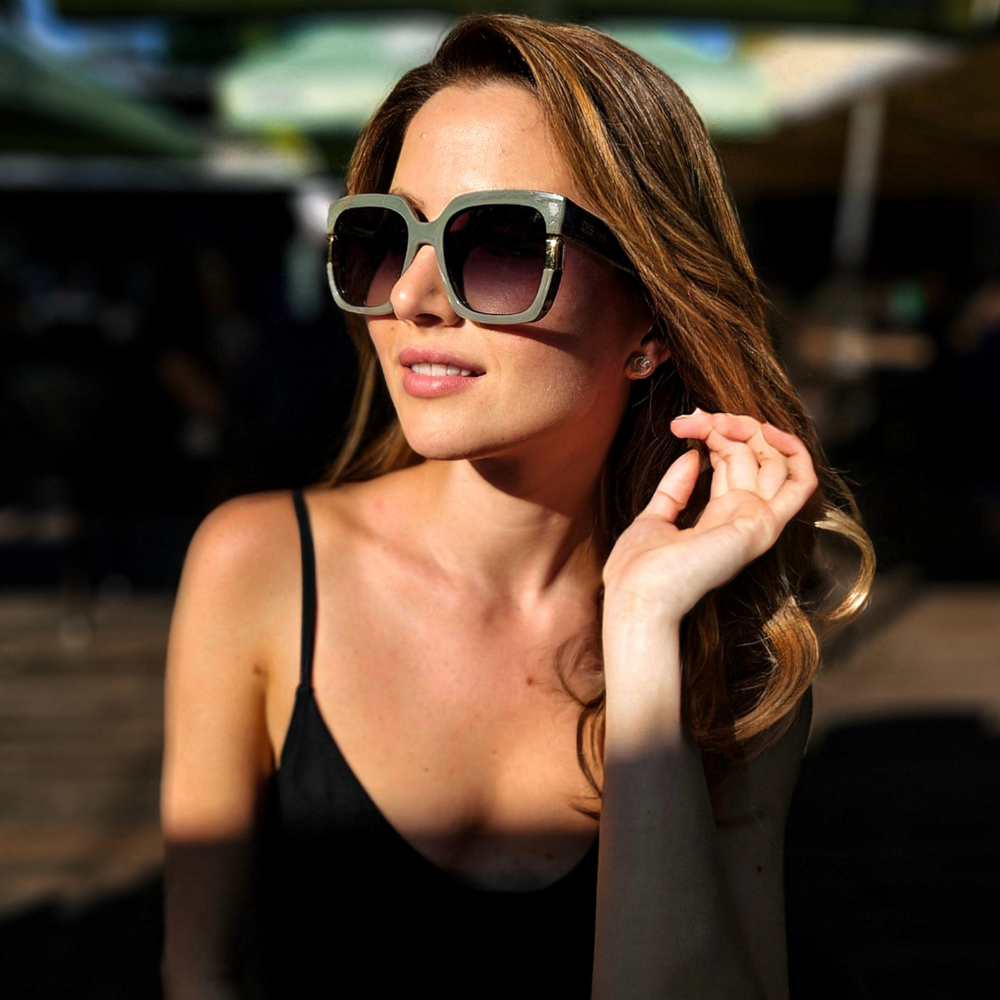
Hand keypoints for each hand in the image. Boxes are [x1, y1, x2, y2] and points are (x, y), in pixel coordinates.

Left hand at [602, 410, 817, 625]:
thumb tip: (692, 456)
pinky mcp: (762, 526)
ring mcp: (756, 523)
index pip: (734, 464)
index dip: (715, 433)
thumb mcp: (654, 519)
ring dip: (751, 430)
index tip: (685, 421)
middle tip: (697, 415)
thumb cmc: (638, 570)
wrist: (638, 597)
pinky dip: (795, 453)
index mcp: (720, 520)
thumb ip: (675, 490)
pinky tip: (769, 431)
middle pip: (754, 456)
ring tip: (716, 421)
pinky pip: (800, 485)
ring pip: (776, 461)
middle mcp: (743, 520)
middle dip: (729, 425)